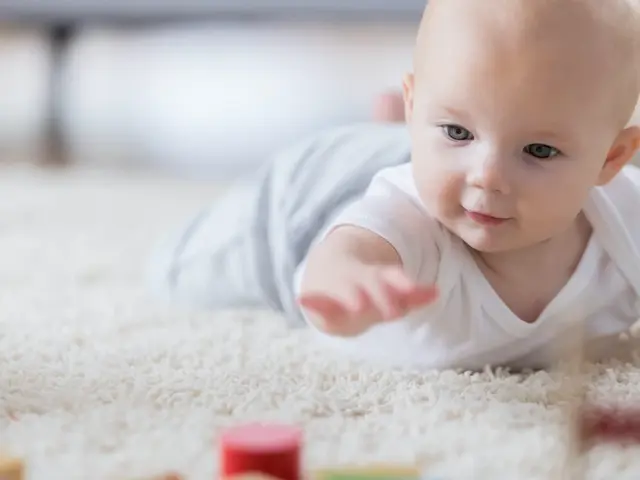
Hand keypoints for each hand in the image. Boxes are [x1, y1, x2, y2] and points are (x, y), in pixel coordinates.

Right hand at [298, 265, 437, 335]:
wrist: (325, 271)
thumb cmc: (363, 289)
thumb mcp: (386, 291)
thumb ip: (410, 296)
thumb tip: (437, 293)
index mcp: (377, 277)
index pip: (391, 276)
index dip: (402, 284)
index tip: (412, 290)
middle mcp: (358, 280)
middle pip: (372, 286)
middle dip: (383, 297)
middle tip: (394, 312)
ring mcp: (337, 287)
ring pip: (346, 292)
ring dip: (352, 297)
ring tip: (358, 305)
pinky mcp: (318, 298)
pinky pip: (314, 301)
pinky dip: (310, 301)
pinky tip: (302, 300)